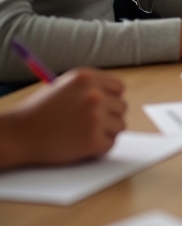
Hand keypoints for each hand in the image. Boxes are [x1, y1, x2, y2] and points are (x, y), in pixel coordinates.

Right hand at [0, 67, 126, 169]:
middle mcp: (94, 95)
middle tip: (89, 124)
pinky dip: (100, 147)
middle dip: (109, 116)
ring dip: (106, 132)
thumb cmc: (38, 112)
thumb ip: (90, 87)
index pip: (119, 87)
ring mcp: (95, 118)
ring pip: (119, 126)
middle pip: (122, 107)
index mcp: (87, 78)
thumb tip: (115, 95)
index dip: (111, 99)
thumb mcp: (63, 86)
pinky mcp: (93, 140)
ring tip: (83, 133)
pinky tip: (81, 144)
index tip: (102, 107)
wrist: (17, 135)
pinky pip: (111, 144)